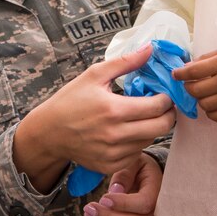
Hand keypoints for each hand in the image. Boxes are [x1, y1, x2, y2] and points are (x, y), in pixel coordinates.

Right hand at [13, 44, 175, 190]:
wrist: (49, 132)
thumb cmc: (71, 100)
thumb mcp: (94, 75)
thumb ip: (125, 62)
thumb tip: (149, 49)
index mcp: (114, 109)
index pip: (157, 107)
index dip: (166, 99)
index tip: (164, 94)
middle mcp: (115, 135)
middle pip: (161, 127)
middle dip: (167, 115)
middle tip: (162, 106)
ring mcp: (114, 153)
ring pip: (150, 140)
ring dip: (152, 128)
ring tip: (141, 117)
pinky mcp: (110, 166)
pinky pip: (136, 154)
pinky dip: (138, 142)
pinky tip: (127, 132)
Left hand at [83, 153, 162, 215]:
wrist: (148, 177)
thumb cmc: (140, 168)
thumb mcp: (134, 162)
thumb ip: (125, 174)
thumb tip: (115, 191)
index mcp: (157, 191)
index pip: (144, 203)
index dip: (123, 204)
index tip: (104, 198)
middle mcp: (156, 212)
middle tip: (90, 207)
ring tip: (89, 214)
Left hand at [172, 47, 216, 122]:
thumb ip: (207, 58)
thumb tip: (187, 67)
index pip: (194, 72)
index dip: (181, 74)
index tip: (176, 74)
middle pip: (196, 90)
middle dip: (189, 87)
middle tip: (190, 84)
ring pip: (205, 105)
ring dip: (200, 100)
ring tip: (204, 93)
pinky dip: (211, 112)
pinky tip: (212, 105)